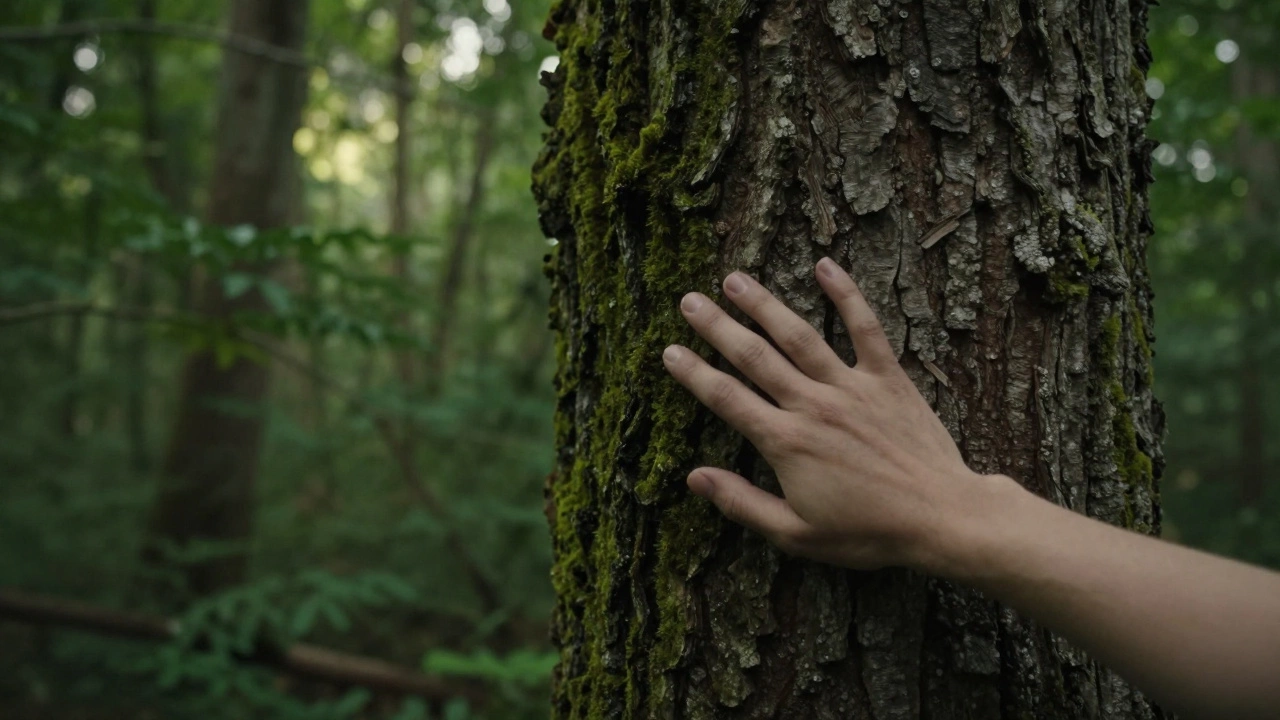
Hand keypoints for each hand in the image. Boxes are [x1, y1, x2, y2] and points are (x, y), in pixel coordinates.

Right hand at [662, 257, 996, 571]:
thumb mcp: (797, 534)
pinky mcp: (888, 379)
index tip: (669, 351)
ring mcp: (851, 387)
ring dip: (764, 305)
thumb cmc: (869, 533)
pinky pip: (865, 328)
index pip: (727, 399)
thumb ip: (742, 503)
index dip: (693, 374)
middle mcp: (813, 405)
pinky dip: (846, 295)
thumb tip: (694, 478)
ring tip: (735, 279)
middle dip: (717, 327)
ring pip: (799, 335)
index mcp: (786, 443)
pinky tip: (825, 266)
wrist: (942, 517)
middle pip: (755, 357)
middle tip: (689, 301)